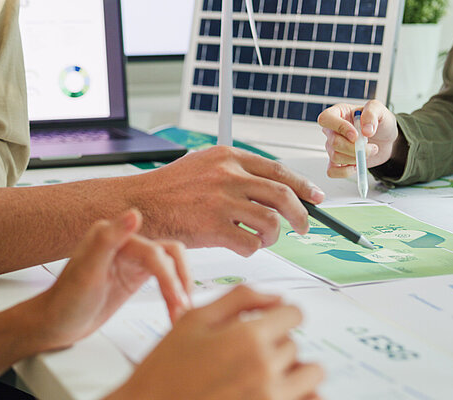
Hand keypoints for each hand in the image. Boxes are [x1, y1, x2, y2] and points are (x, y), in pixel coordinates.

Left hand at [26, 209, 191, 350]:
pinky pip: (165, 280)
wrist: (55, 323)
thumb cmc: (65, 300)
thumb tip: (134, 214)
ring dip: (180, 289)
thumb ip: (108, 240)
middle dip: (181, 280)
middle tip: (184, 306)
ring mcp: (133, 260)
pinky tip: (175, 311)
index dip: (168, 276)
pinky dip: (173, 295)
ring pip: (171, 267)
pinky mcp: (137, 276)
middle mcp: (126, 243)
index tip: (177, 298)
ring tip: (181, 314)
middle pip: (170, 255)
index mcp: (113, 236)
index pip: (154, 253)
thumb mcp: (86, 271)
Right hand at [111, 286, 323, 399]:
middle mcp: (265, 369)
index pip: (295, 314)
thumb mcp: (195, 320)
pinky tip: (272, 390)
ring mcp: (270, 399)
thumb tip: (277, 296)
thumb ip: (240, 298)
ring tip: (262, 372)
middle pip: (294, 344)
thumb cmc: (165, 368)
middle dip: (275, 343)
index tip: (272, 320)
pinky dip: (298, 394)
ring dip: (291, 370)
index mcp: (248, 338)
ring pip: (308, 375)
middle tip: (245, 352)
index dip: (282, 314)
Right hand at [129, 146, 324, 256]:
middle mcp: (227, 175)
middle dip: (301, 215)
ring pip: (271, 222)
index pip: (278, 171)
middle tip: (303, 227)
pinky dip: (252, 249)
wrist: (137, 205)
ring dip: (273, 236)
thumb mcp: (202, 166)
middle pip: (283, 195)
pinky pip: (250, 243)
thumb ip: (234, 173)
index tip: (315, 198)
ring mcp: (220, 201)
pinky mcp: (212, 227)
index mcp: (227, 157)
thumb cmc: (167, 190)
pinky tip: (241, 246)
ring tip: (263, 239)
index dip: (302, 186)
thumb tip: (269, 189)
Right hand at [318, 100, 398, 177]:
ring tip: (368, 151)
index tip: (356, 135)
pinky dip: (345, 172)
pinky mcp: (337, 161)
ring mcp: (333, 147)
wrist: (386, 139)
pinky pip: (332, 171)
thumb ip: (372, 114)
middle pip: (333, 142)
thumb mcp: (380, 110)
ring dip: (355, 158)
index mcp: (338, 113)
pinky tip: (357, 165)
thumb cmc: (379, 122)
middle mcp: (332, 130)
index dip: (339, 127)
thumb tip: (366, 130)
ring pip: (335, 157)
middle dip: (354, 148)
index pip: (326, 119)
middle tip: (370, 146)